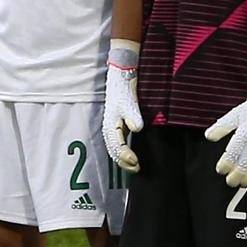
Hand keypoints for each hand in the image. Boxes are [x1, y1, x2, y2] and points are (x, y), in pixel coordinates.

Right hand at [102, 54, 143, 172]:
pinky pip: (117, 144)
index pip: (116, 146)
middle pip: (113, 151)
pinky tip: (130, 156)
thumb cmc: (123, 89)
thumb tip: (137, 129)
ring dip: (123, 159)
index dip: (126, 156)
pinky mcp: (118, 125)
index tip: (137, 162)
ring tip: (134, 166)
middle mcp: (109, 129)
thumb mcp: (129, 102)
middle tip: (137, 168)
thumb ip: (133, 116)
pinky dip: (123, 152)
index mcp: (110, 125)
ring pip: (114, 149)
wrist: (121, 78)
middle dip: (124, 162)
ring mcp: (112, 128)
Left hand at [205, 67, 246, 186]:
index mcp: (244, 133)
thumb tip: (208, 137)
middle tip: (230, 182)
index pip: (233, 153)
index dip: (226, 163)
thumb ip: (221, 128)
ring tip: (243, 184)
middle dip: (238, 175)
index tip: (220, 170)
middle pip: (246, 163)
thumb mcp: (233, 116)